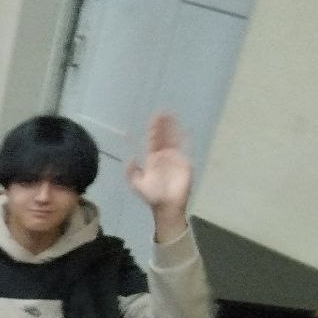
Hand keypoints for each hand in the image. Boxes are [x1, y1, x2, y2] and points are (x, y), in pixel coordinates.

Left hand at [126, 112, 191, 228]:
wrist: (167, 205)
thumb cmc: (152, 195)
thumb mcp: (137, 184)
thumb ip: (132, 171)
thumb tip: (131, 157)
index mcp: (152, 159)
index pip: (152, 141)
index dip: (151, 130)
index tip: (151, 119)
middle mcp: (164, 155)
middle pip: (163, 136)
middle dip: (162, 125)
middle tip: (162, 111)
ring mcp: (175, 157)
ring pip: (173, 139)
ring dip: (172, 128)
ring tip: (171, 115)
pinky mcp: (184, 162)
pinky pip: (185, 148)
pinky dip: (186, 139)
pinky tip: (186, 130)